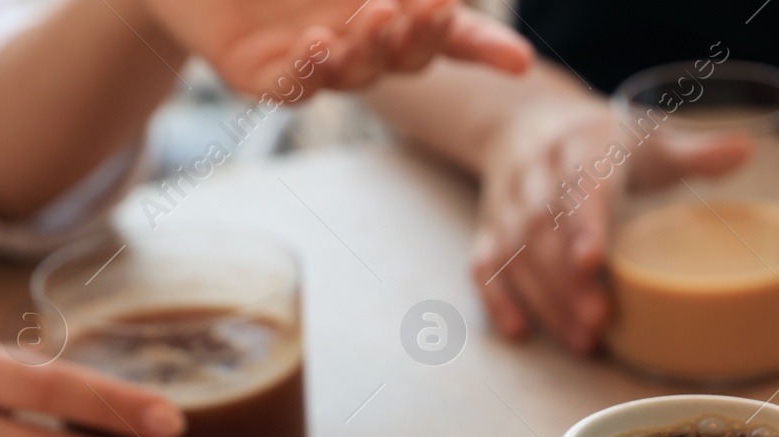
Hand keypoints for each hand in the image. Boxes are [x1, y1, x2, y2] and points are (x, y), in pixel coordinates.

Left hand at [139, 0, 531, 99]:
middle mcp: (353, 39)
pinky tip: (319, 40)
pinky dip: (312, 69)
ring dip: (373, 49)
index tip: (521, 64)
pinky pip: (294, 86)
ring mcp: (308, 63)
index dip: (484, 49)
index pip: (447, 35)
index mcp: (381, 6)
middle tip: (427, 5)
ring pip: (358, 76)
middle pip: (410, 60)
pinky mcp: (257, 77)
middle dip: (424, 37)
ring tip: (374, 11)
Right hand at [473, 99, 750, 353]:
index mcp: (582, 143)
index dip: (584, 222)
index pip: (579, 184)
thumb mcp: (648, 137)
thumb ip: (692, 152)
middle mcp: (536, 170)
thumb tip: (744, 154)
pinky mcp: (488, 226)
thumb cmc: (604, 141)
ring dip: (544, 298)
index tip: (595, 262)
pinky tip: (519, 333)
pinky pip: (482, 263)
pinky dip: (496, 298)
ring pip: (514, 251)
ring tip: (581, 340)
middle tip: (598, 322)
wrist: (528, 120)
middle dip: (567, 278)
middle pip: (543, 227)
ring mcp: (507, 200)